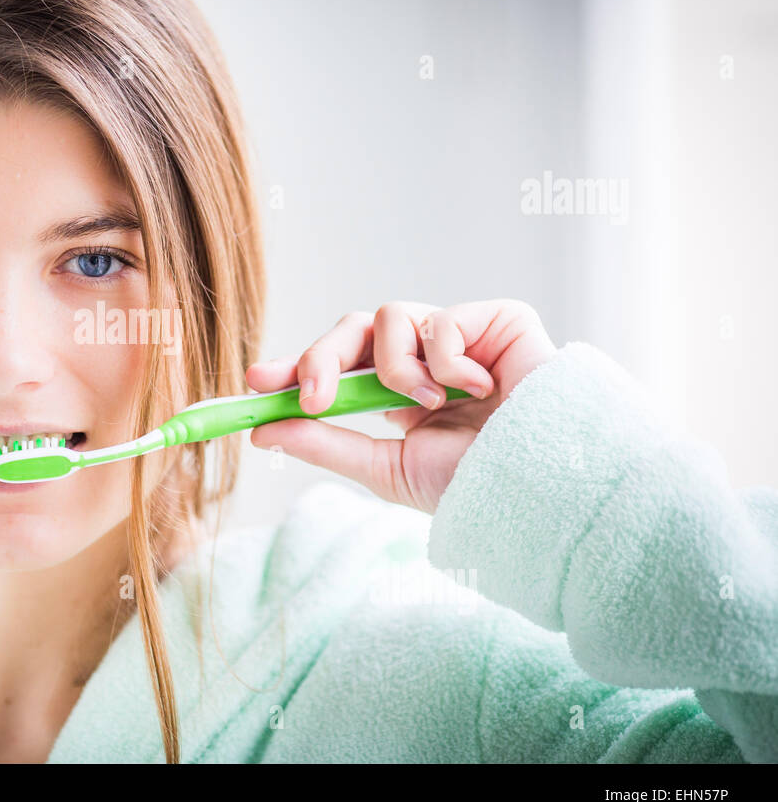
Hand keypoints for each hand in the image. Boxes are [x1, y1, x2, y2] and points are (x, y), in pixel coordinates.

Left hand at [246, 299, 557, 513]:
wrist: (545, 486)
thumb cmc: (477, 483)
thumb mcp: (387, 468)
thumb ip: (326, 444)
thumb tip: (262, 429)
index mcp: (398, 395)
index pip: (337, 367)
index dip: (295, 367)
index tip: (255, 383)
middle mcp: (425, 360)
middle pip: (352, 329)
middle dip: (321, 358)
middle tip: (313, 397)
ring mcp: (460, 337)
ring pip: (389, 316)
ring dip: (395, 368)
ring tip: (429, 406)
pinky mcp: (496, 319)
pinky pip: (440, 319)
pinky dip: (447, 360)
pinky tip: (478, 391)